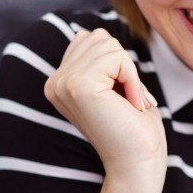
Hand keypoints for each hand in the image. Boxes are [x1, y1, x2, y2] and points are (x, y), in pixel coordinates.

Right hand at [44, 28, 166, 175]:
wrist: (138, 160)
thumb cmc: (133, 124)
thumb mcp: (110, 84)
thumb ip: (96, 60)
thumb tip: (93, 32)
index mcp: (59, 81)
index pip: (90, 38)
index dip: (116, 61)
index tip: (120, 93)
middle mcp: (55, 81)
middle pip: (100, 37)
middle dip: (123, 64)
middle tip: (127, 97)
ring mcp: (64, 82)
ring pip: (109, 44)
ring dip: (130, 72)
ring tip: (128, 101)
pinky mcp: (79, 85)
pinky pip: (117, 57)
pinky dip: (132, 77)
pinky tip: (130, 103)